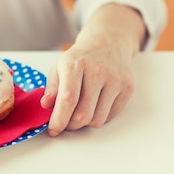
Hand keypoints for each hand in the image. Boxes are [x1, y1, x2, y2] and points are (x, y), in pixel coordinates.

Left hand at [40, 3, 144, 135]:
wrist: (108, 43)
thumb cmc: (80, 58)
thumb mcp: (59, 67)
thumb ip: (52, 87)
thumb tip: (46, 105)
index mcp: (75, 65)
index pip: (68, 99)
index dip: (59, 119)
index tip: (53, 130)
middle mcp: (97, 72)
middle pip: (83, 114)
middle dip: (70, 125)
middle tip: (64, 123)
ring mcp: (115, 80)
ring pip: (97, 119)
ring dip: (84, 124)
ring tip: (78, 113)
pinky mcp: (127, 88)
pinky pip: (110, 116)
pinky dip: (98, 118)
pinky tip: (93, 106)